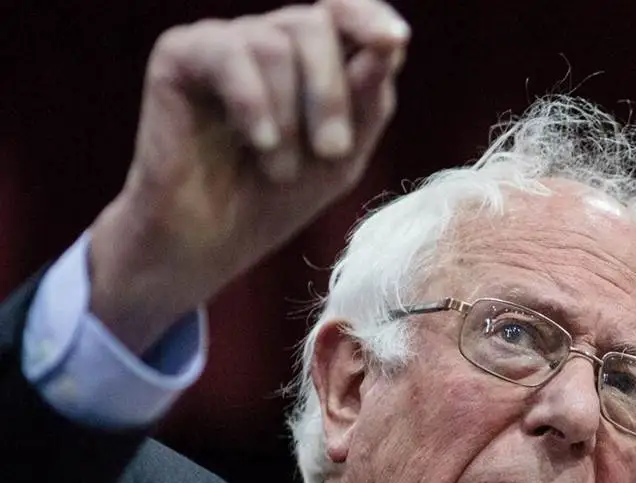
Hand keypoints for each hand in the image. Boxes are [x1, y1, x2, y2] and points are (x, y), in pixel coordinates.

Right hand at [88, 0, 409, 353]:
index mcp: (312, 58)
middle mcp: (268, 39)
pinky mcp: (179, 55)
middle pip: (314, 24)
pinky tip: (260, 142)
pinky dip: (253, 101)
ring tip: (280, 170)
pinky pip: (228, 54)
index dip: (371, 19)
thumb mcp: (343, 155)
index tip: (393, 43)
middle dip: (331, 93)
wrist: (212, 242)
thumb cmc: (279, 199)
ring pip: (273, 42)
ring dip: (289, 116)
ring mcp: (223, 43)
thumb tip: (390, 45)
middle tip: (332, 152)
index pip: (346, 13)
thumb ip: (368, 99)